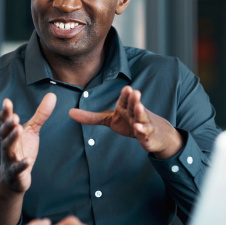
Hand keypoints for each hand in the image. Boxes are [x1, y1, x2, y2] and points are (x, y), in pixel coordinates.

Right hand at [0, 93, 55, 191]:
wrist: (13, 178)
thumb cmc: (21, 150)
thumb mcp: (32, 131)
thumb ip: (40, 114)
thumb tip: (52, 95)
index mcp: (10, 133)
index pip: (6, 121)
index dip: (6, 112)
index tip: (7, 101)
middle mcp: (7, 144)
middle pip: (5, 133)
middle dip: (8, 125)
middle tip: (14, 117)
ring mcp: (9, 158)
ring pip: (8, 148)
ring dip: (12, 139)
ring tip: (18, 130)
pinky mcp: (14, 172)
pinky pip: (17, 168)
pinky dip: (21, 165)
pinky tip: (28, 161)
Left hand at [69, 86, 183, 158]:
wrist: (156, 133)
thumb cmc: (130, 122)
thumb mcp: (110, 119)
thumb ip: (92, 117)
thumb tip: (70, 113)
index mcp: (125, 107)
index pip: (126, 99)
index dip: (126, 94)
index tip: (126, 88)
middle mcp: (135, 113)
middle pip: (135, 105)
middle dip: (135, 99)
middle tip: (134, 92)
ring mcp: (143, 124)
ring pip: (142, 118)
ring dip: (140, 113)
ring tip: (139, 107)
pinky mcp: (148, 136)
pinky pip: (145, 133)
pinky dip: (143, 131)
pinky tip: (139, 129)